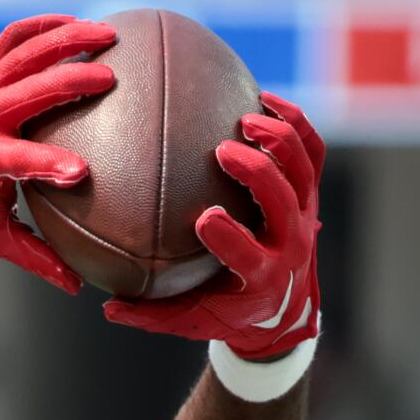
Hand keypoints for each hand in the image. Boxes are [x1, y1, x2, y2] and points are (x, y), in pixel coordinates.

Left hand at [0, 14, 115, 292]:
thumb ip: (34, 257)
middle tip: (112, 81)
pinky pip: (15, 37)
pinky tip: (78, 25)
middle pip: (32, 92)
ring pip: (28, 52)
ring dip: (69, 40)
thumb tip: (76, 286)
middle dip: (72, 82)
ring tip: (111, 35)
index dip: (49, 165)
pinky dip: (45, 26)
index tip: (81, 172)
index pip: (19, 161)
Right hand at [104, 92, 324, 359]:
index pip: (249, 255)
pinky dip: (294, 122)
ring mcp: (304, 212)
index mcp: (262, 276)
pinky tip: (265, 98)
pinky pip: (311, 150)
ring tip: (245, 118)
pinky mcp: (309, 191)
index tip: (203, 216)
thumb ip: (150, 315)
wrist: (284, 308)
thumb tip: (108, 306)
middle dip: (256, 172)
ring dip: (278, 139)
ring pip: (300, 168)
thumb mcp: (190, 321)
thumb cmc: (226, 311)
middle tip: (222, 151)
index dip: (230, 236)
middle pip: (280, 200)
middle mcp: (290, 242)